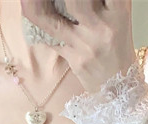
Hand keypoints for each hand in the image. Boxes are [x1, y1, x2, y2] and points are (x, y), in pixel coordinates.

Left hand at [20, 0, 135, 94]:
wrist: (120, 90)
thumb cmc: (118, 46)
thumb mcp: (120, 14)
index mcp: (119, 9)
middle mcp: (103, 26)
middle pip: (75, 0)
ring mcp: (85, 44)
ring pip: (51, 16)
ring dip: (35, 1)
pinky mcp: (71, 57)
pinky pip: (46, 34)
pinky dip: (34, 14)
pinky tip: (27, 3)